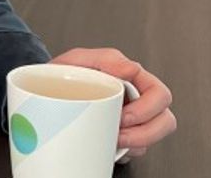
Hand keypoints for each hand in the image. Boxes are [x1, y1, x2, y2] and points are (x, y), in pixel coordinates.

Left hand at [49, 47, 174, 159]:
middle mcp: (138, 100)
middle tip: (119, 133)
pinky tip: (107, 145)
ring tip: (111, 141)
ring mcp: (132, 121)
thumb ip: (106, 59)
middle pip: (165, 121)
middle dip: (144, 132)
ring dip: (133, 144)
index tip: (123, 116)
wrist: (45, 93)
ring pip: (152, 139)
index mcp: (133, 79)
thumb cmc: (65, 74)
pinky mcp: (123, 138)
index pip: (160, 95)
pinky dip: (123, 152)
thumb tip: (130, 68)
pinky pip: (134, 151)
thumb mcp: (80, 60)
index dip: (147, 109)